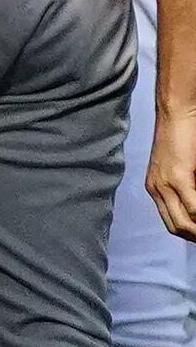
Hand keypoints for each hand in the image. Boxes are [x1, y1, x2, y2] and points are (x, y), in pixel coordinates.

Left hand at [153, 107, 195, 241]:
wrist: (178, 112)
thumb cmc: (184, 136)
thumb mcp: (182, 167)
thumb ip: (187, 186)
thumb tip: (193, 206)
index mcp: (155, 188)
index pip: (171, 222)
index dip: (190, 234)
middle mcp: (156, 189)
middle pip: (177, 227)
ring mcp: (165, 184)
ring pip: (186, 222)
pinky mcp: (179, 176)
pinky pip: (194, 208)